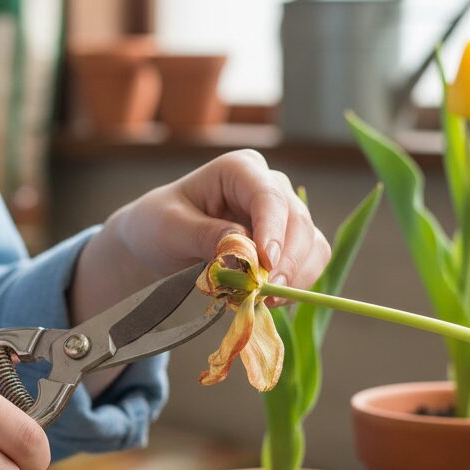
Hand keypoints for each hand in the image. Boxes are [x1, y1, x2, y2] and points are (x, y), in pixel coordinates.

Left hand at [71, 150, 330, 328]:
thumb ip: (203, 235)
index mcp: (239, 170)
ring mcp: (283, 215)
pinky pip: (310, 262)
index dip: (272, 228)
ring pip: (311, 243)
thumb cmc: (159, 225)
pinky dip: (297, 283)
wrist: (159, 244)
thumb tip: (241, 248)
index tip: (267, 261)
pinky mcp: (289, 244)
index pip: (267, 195)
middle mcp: (269, 186)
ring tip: (266, 299)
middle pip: (297, 220)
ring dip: (296, 275)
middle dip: (287, 259)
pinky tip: (271, 299)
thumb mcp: (169, 228)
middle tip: (266, 291)